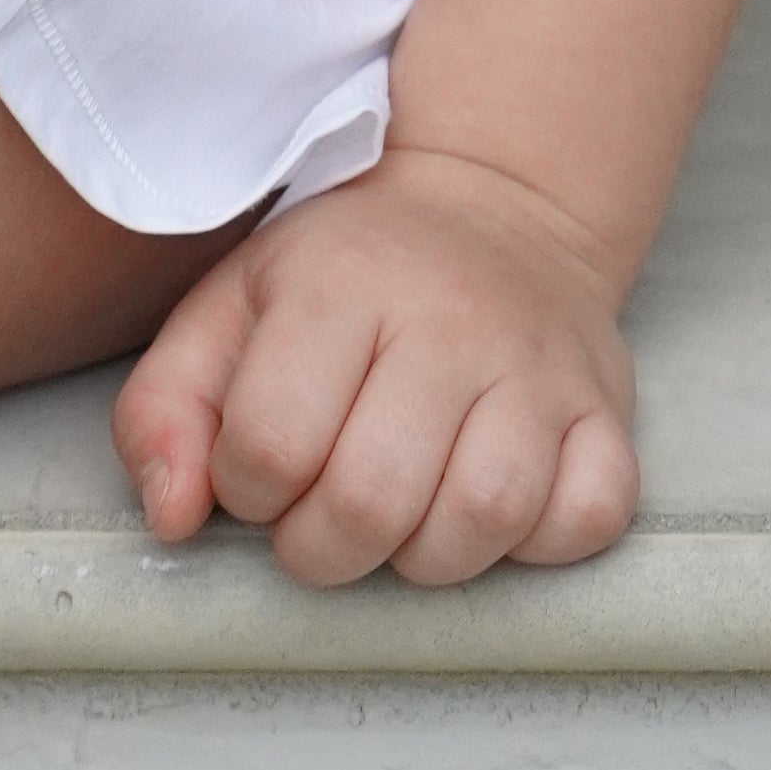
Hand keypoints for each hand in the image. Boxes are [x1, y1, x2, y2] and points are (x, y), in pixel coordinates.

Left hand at [110, 142, 638, 589]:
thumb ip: (164, 410)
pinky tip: (487, 505)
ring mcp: (538, 368)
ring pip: (482, 521)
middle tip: (320, 518)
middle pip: (372, 502)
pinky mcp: (606, 412)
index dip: (247, 492)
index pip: (270, 444)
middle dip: (324, 548)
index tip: (259, 472)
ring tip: (399, 516)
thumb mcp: (227, 309)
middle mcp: (447, 321)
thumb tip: (173, 519)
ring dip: (424, 557)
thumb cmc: (342, 279)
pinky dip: (535, 545)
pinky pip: (585, 521)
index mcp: (335, 287)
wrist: (488, 212)